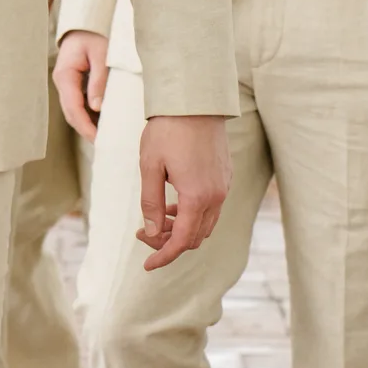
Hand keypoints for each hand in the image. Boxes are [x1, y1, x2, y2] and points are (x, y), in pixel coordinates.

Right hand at [54, 28, 109, 138]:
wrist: (87, 19)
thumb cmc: (95, 33)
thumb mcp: (101, 54)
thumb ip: (99, 80)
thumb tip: (97, 107)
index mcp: (65, 75)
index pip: (72, 108)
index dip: (84, 126)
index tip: (98, 139)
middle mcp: (62, 81)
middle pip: (71, 113)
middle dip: (86, 129)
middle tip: (104, 143)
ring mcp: (66, 82)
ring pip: (74, 109)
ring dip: (88, 123)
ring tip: (105, 135)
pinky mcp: (74, 82)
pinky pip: (79, 102)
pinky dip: (89, 113)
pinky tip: (103, 120)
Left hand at [137, 115, 231, 271]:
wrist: (194, 100)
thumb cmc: (167, 131)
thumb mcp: (150, 167)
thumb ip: (151, 204)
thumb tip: (152, 233)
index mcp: (197, 197)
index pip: (182, 241)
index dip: (163, 257)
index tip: (147, 267)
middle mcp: (216, 196)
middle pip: (195, 237)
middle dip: (169, 242)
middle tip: (143, 232)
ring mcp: (223, 186)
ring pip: (205, 224)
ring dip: (182, 228)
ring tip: (157, 218)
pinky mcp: (225, 176)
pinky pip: (211, 207)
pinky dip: (192, 214)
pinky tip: (174, 203)